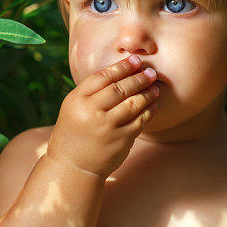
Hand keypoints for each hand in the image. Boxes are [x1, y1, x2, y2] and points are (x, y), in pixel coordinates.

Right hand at [46, 55, 159, 179]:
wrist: (72, 166)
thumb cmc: (75, 130)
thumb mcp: (73, 106)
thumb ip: (92, 90)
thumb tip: (122, 70)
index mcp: (77, 100)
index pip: (103, 77)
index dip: (121, 66)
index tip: (135, 60)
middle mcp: (91, 112)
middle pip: (120, 88)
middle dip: (138, 78)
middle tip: (151, 72)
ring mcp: (107, 127)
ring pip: (133, 104)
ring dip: (147, 94)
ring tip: (155, 87)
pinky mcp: (120, 140)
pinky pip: (140, 121)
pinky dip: (149, 111)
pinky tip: (153, 105)